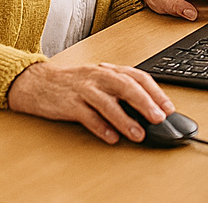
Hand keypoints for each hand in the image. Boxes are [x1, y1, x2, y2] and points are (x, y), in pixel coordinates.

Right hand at [7, 61, 172, 143]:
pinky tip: (111, 137)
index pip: (138, 76)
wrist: (38, 83)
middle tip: (160, 117)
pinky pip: (87, 115)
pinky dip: (100, 127)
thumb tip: (148, 111)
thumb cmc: (73, 84)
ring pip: (108, 101)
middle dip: (145, 102)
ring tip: (139, 134)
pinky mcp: (69, 102)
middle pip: (126, 86)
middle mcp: (98, 75)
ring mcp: (83, 88)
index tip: (169, 107)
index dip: (155, 91)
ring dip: (125, 119)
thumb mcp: (99, 82)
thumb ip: (120, 93)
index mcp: (109, 70)